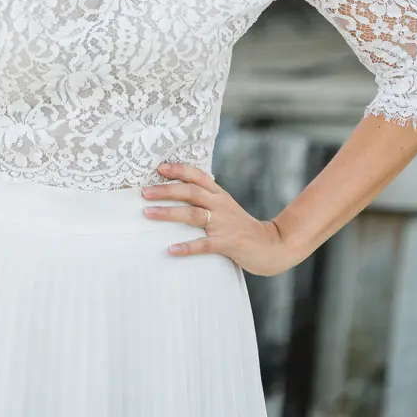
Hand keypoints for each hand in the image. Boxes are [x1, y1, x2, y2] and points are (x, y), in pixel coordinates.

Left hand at [142, 162, 294, 276]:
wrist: (272, 245)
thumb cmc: (243, 228)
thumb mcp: (226, 207)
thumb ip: (207, 200)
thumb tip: (180, 193)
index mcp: (219, 195)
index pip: (197, 176)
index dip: (178, 170)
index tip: (159, 168)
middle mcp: (221, 205)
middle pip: (191, 192)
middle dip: (166, 190)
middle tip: (144, 192)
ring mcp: (224, 224)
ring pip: (193, 214)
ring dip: (169, 213)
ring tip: (148, 213)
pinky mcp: (228, 243)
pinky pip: (204, 244)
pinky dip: (187, 246)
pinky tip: (171, 249)